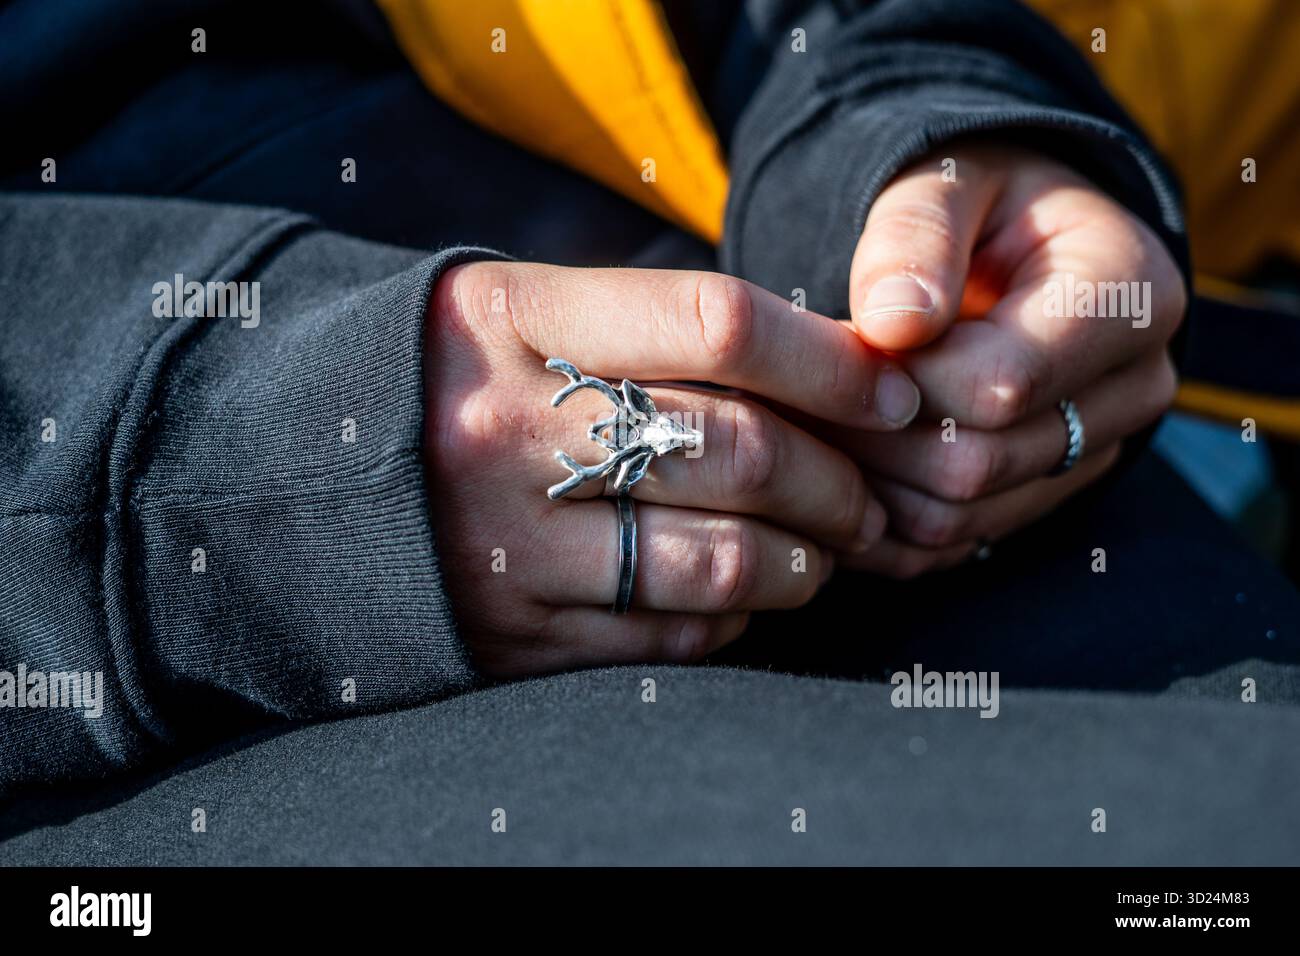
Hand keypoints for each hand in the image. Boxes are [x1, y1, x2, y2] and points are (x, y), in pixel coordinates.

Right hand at [424, 262, 917, 675]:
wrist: (292, 481)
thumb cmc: (445, 378)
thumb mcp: (518, 309)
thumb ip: (648, 324)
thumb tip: (822, 366)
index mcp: (515, 318)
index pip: (717, 323)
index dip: (828, 361)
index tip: (886, 394)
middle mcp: (509, 428)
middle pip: (737, 450)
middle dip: (837, 480)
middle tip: (867, 494)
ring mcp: (506, 541)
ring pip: (719, 559)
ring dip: (805, 563)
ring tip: (821, 553)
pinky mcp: (508, 631)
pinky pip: (668, 637)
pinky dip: (735, 619)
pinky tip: (743, 595)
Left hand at [831, 143, 1185, 576]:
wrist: (1008, 239)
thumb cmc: (974, 199)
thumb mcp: (944, 181)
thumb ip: (917, 237)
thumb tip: (894, 326)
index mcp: (1131, 297)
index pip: (1003, 385)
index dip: (901, 377)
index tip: (843, 343)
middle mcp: (1131, 389)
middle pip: (978, 465)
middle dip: (872, 435)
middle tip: (802, 394)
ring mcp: (1090, 454)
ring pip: (956, 518)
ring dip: (864, 482)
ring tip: (810, 423)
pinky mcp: (1039, 498)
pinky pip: (945, 546)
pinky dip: (874, 519)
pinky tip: (830, 468)